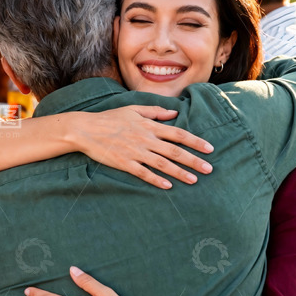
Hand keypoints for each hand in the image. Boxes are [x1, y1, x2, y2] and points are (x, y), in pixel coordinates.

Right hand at [73, 106, 213, 188]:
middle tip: (209, 169)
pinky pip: (143, 173)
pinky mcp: (124, 163)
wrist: (86, 129)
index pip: (178, 134)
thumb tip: (174, 113)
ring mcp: (135, 152)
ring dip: (180, 173)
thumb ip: (155, 111)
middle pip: (174, 151)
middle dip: (194, 160)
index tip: (209, 149)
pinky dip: (156, 179)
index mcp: (148, 125)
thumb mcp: (133, 109)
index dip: (195, 141)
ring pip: (162, 164)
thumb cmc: (109, 118)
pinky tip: (168, 186)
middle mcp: (145, 139)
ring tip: (194, 180)